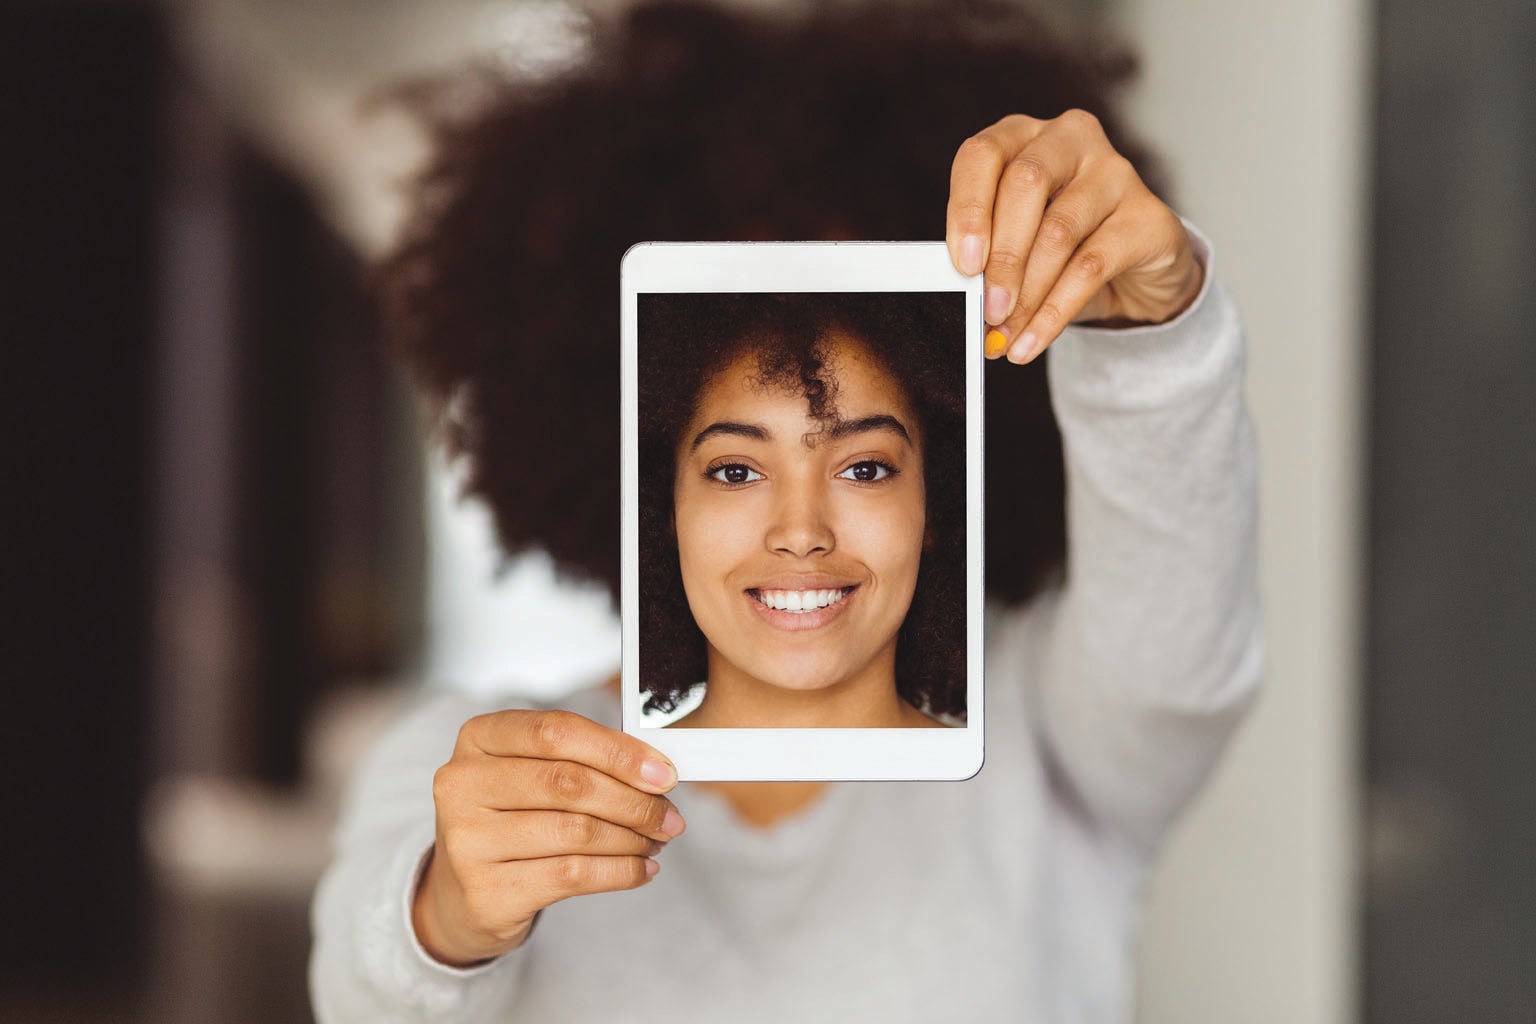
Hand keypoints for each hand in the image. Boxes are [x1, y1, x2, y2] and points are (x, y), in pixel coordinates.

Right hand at [413, 710, 684, 965]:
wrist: (461, 892)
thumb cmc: (509, 819)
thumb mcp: (532, 774)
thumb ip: (584, 761)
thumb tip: (656, 772)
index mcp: (479, 738)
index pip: (556, 732)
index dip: (618, 751)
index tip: (664, 773)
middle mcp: (463, 783)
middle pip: (569, 783)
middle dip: (633, 801)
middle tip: (670, 817)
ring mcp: (468, 840)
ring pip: (576, 832)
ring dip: (632, 839)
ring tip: (656, 842)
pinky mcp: (487, 890)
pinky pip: (572, 876)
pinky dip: (620, 872)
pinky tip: (640, 869)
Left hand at [945, 110, 1202, 362]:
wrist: (1132, 272)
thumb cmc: (1060, 247)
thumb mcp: (1015, 241)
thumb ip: (986, 253)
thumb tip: (961, 294)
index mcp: (1023, 136)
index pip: (983, 154)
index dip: (968, 209)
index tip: (962, 264)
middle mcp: (1070, 139)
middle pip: (1026, 184)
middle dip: (1002, 256)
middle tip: (987, 309)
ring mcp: (1115, 171)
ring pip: (1059, 231)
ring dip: (1027, 294)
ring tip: (1005, 334)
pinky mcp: (1147, 215)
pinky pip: (1092, 267)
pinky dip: (1055, 312)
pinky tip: (1032, 340)